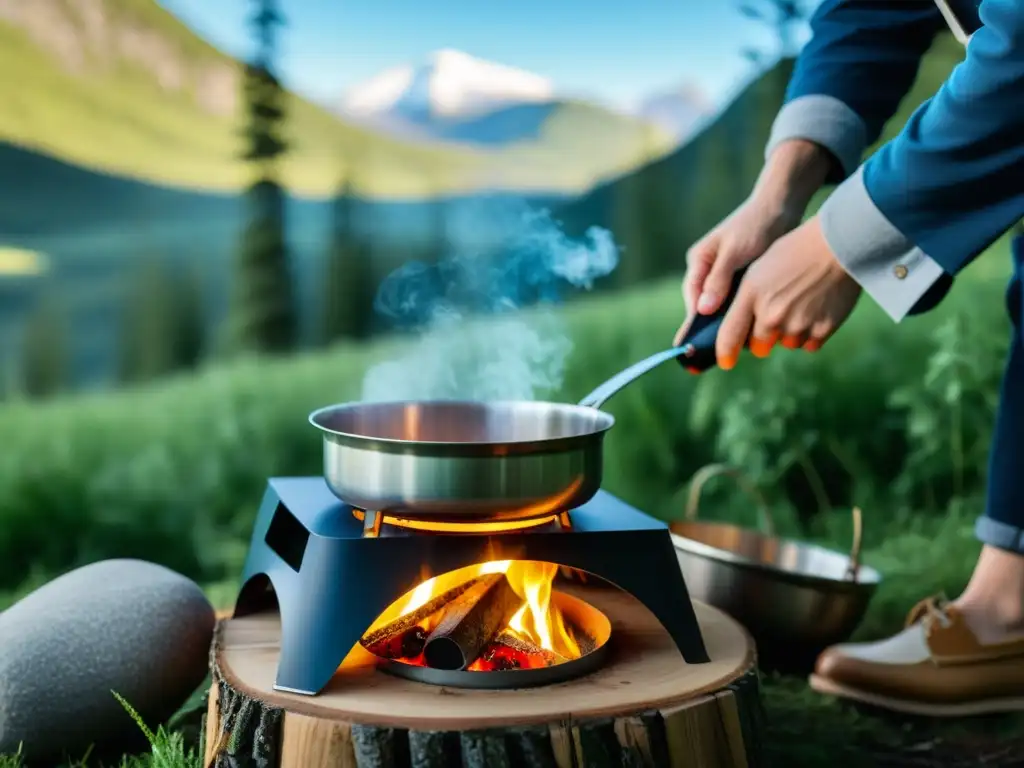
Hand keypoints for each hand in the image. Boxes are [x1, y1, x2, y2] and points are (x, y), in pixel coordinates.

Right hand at [674, 194, 801, 346]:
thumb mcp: (736, 251)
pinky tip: (753, 331)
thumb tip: (702, 310)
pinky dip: (744, 315)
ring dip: (730, 324)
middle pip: (705, 308)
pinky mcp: (742, 278)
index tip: (695, 347)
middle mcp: (708, 271)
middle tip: (716, 356)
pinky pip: (738, 303)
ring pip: (722, 308)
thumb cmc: (756, 224)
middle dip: (712, 330)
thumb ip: (719, 279)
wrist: (780, 206)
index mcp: (699, 262)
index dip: (694, 325)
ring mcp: (724, 276)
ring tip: (736, 348)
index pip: (693, 300)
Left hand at [716, 216, 861, 368]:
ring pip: (786, 345)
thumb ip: (746, 300)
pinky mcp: (821, 331)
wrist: (837, 245)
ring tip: (801, 304)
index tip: (726, 362)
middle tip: (776, 316)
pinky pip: (809, 345)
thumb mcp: (759, 270)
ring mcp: (797, 325)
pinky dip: (810, 334)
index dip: (725, 353)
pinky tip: (816, 309)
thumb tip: (740, 329)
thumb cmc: (795, 251)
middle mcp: (771, 314)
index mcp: (751, 295)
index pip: (729, 336)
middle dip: (762, 338)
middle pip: (759, 347)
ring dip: (789, 334)